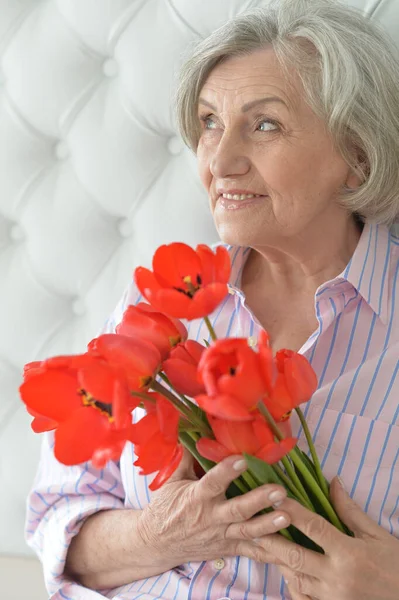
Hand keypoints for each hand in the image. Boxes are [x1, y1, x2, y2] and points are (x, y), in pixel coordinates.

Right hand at [137, 451, 290, 569]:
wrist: (158, 543)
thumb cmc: (166, 507)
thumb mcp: (171, 481)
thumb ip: (186, 458)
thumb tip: (194, 432)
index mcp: (196, 497)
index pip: (213, 482)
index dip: (227, 471)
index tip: (243, 459)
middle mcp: (210, 517)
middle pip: (237, 510)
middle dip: (259, 500)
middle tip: (279, 490)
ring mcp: (221, 535)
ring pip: (247, 531)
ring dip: (268, 524)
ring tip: (287, 516)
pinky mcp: (228, 548)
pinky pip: (251, 552)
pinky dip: (270, 553)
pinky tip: (289, 551)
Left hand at [256, 476, 398, 599]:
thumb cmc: (395, 564)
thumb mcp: (376, 535)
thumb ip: (350, 510)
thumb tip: (333, 482)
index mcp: (349, 553)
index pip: (314, 527)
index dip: (292, 511)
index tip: (274, 497)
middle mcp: (337, 576)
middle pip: (295, 556)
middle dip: (271, 540)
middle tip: (251, 526)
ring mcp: (332, 597)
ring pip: (296, 577)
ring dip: (278, 561)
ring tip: (262, 544)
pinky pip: (303, 598)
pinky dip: (292, 584)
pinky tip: (285, 571)